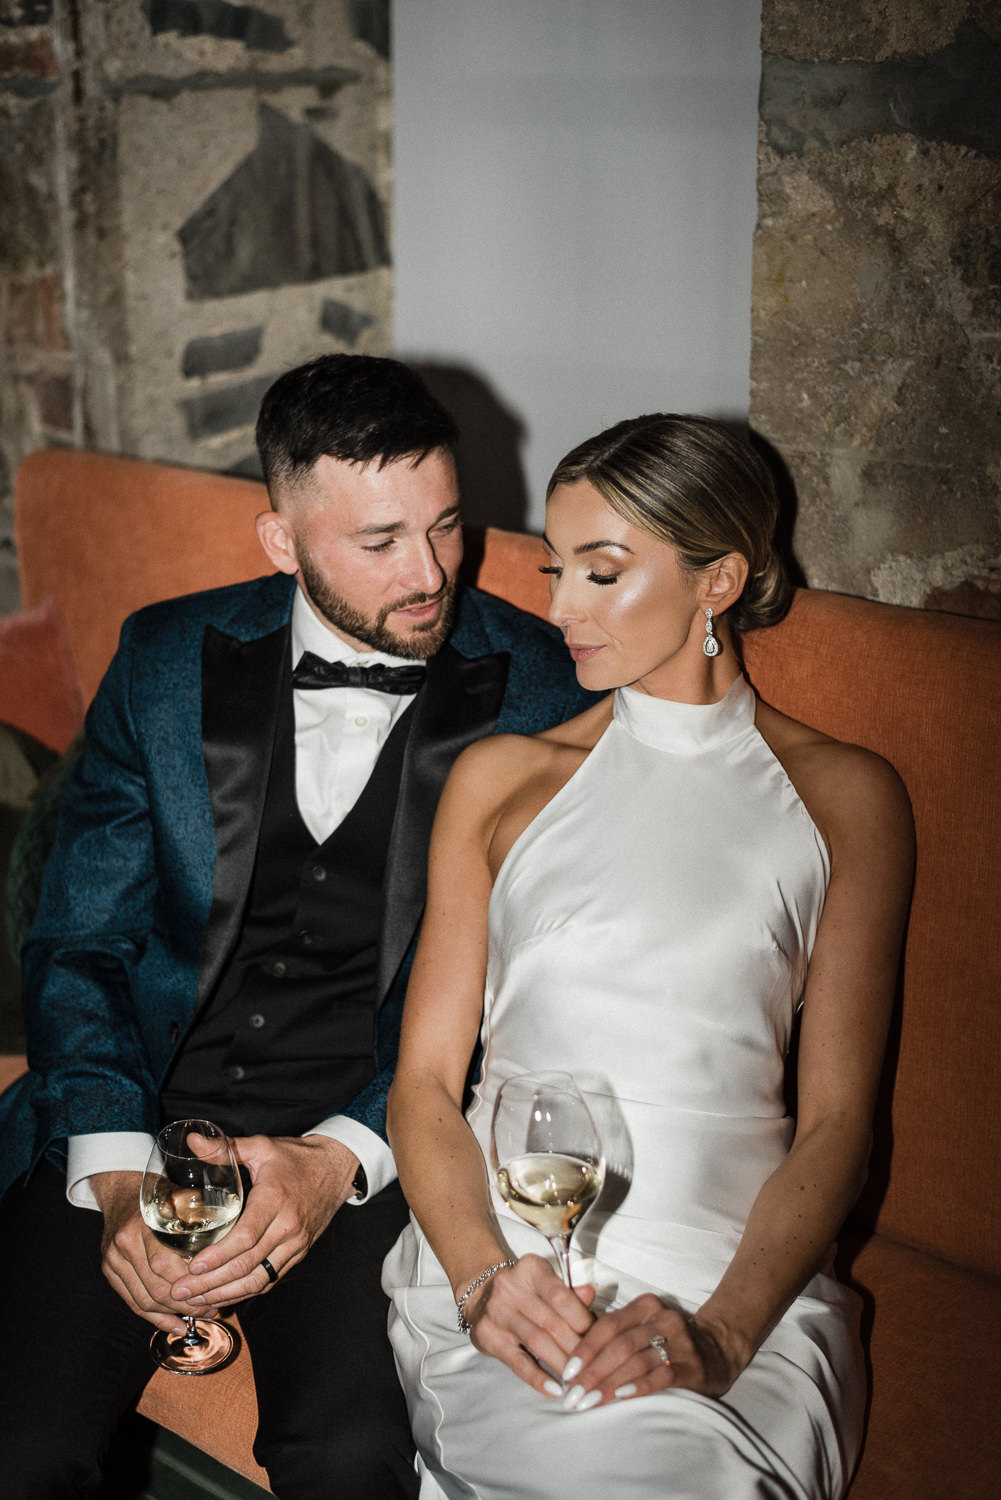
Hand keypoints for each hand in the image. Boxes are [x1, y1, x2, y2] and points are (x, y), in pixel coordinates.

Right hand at [95, 1170, 199, 1334]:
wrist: (122, 1190)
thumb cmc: (159, 1193)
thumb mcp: (181, 1195)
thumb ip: (201, 1214)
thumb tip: (235, 1237)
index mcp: (143, 1224)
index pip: (165, 1264)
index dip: (191, 1282)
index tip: (215, 1289)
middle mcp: (124, 1244)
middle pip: (156, 1288)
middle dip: (187, 1304)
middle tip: (212, 1308)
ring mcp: (113, 1260)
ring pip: (144, 1300)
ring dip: (174, 1314)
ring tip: (200, 1315)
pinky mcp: (110, 1271)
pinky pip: (133, 1302)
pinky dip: (155, 1318)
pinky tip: (176, 1325)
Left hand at [172, 1133, 356, 1308]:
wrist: (336, 1167)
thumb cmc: (296, 1157)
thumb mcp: (261, 1146)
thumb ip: (224, 1147)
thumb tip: (192, 1141)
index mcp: (275, 1200)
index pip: (245, 1237)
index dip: (218, 1256)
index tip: (193, 1267)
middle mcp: (288, 1227)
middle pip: (247, 1265)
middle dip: (212, 1283)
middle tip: (181, 1291)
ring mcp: (295, 1244)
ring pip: (259, 1279)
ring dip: (226, 1294)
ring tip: (196, 1301)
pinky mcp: (299, 1253)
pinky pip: (270, 1279)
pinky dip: (245, 1292)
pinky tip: (223, 1296)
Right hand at [463, 1253, 595, 1395]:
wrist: (481, 1293)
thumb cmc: (525, 1290)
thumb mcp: (546, 1282)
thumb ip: (570, 1291)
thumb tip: (591, 1294)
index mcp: (530, 1269)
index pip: (561, 1296)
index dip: (583, 1320)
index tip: (598, 1339)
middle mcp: (510, 1287)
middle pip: (551, 1322)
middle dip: (576, 1347)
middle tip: (594, 1365)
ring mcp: (497, 1312)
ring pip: (537, 1342)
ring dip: (562, 1364)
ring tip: (579, 1379)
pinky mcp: (488, 1337)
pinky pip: (517, 1362)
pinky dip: (537, 1378)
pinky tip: (554, 1389)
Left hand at [557, 1294, 738, 1410]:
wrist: (717, 1349)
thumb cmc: (665, 1341)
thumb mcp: (640, 1326)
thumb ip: (610, 1332)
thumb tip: (569, 1352)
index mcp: (645, 1306)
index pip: (608, 1325)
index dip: (585, 1349)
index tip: (567, 1373)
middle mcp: (662, 1319)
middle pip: (619, 1345)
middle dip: (592, 1372)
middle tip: (574, 1396)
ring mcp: (680, 1342)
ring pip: (637, 1361)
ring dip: (609, 1384)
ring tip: (589, 1402)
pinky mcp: (693, 1366)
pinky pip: (661, 1376)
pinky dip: (639, 1386)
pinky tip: (621, 1397)